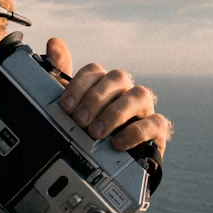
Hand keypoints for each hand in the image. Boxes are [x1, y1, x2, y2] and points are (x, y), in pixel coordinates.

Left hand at [46, 36, 172, 156]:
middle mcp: (125, 91)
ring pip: (138, 95)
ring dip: (115, 112)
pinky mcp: (157, 131)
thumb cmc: (90, 133)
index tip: (65, 106)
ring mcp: (144, 109)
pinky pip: (155, 123)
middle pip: (117, 78)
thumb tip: (55, 42)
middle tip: (80, 121)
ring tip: (96, 132)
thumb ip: (61, 77)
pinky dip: (135, 132)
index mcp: (104, 85)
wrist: (108, 170)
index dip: (78, 85)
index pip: (94, 71)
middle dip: (95, 98)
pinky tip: (117, 143)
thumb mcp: (71, 109)